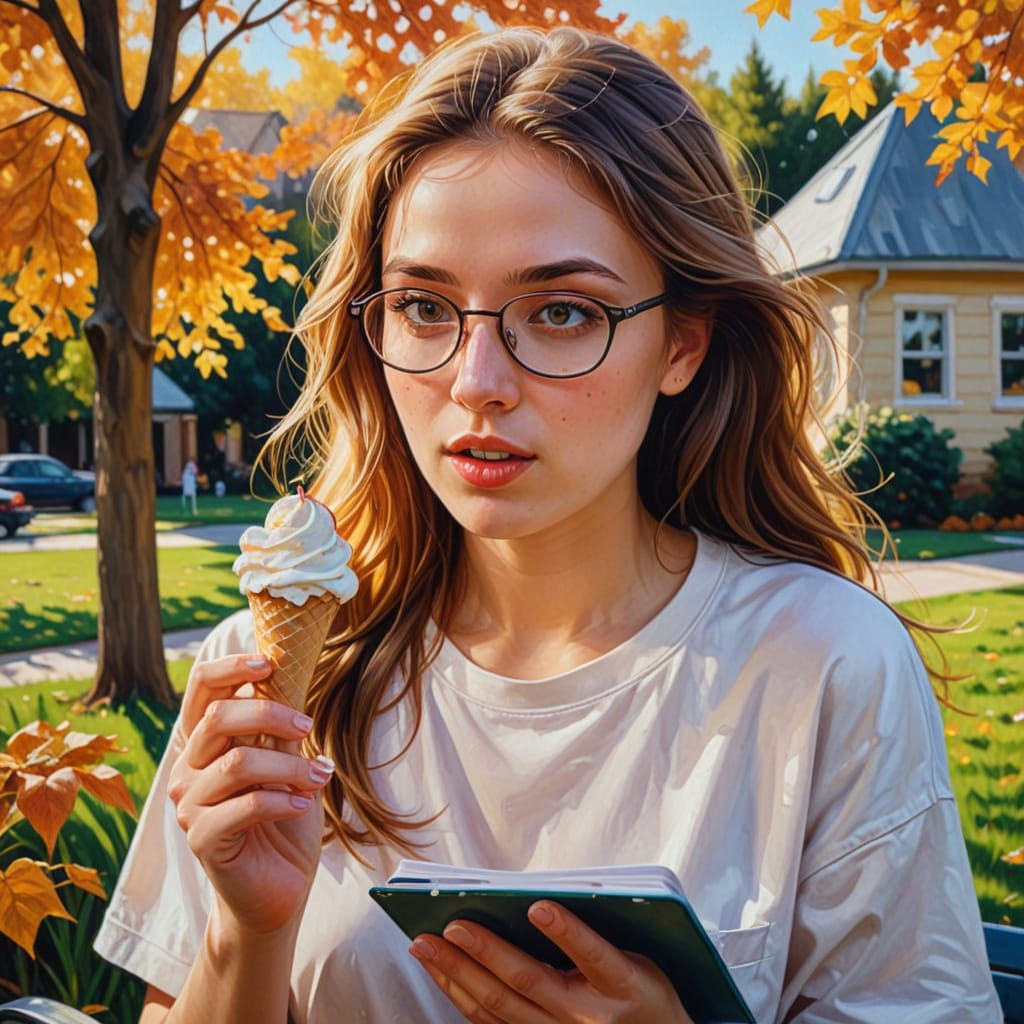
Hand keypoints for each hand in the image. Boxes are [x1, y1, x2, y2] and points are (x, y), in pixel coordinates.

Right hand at [168, 653, 331, 934]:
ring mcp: (188, 805)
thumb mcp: (286, 762)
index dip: (231, 668)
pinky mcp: (201, 838)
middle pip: (219, 718)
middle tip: (308, 726)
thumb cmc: (284, 817)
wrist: (279, 887)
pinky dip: (283, 801)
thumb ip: (278, 729)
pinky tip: (303, 804)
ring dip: (289, 766)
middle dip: (271, 715)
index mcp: (205, 742)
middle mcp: (187, 768)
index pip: (202, 690)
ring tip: (319, 777)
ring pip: (237, 764)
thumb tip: (291, 680)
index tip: (269, 662)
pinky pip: (244, 806)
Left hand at [408, 900, 693, 1022]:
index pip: (593, 955)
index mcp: (624, 987)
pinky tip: (439, 970)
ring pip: (500, 1007)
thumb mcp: (642, 957)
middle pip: (530, 982)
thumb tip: (547, 894)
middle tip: (453, 924)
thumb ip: (601, 930)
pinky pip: (490, 1023)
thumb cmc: (645, 991)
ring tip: (424, 943)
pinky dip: (459, 995)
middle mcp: (588, 1019)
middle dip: (487, 952)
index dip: (567, 932)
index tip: (537, 905)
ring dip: (458, 974)